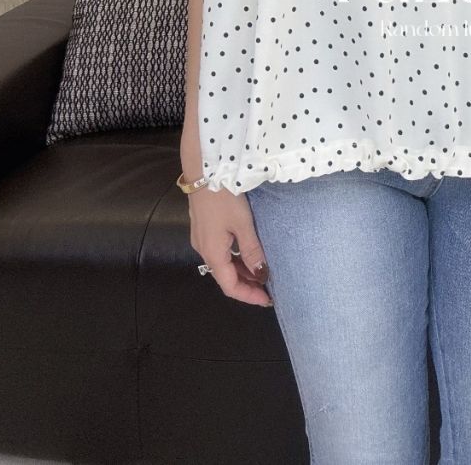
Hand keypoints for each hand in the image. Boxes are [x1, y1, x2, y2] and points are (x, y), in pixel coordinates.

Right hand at [189, 187, 272, 305]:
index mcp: (213, 253)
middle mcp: (204, 250)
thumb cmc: (224, 196)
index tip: (268, 300)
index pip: (230, 286)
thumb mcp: (242, 223)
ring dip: (241, 270)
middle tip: (268, 287)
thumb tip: (261, 274)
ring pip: (223, 263)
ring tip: (262, 271)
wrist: (203, 169)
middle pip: (225, 276)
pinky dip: (234, 257)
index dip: (249, 296)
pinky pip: (220, 251)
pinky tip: (247, 253)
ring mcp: (201, 238)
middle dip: (247, 284)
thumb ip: (252, 250)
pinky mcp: (203, 227)